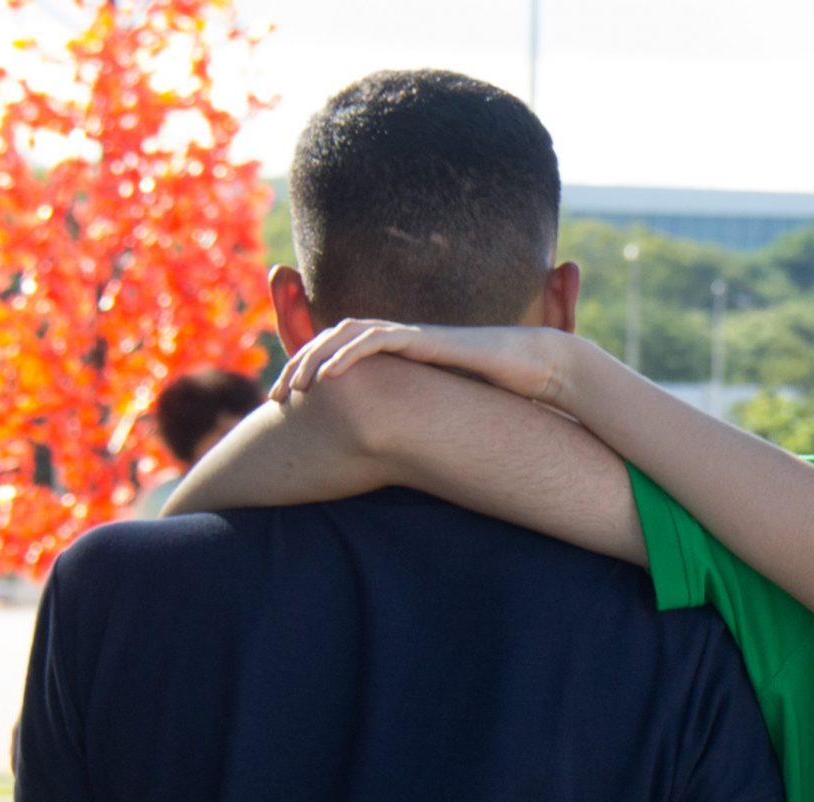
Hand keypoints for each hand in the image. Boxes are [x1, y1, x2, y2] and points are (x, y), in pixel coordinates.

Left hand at [273, 320, 567, 408]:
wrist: (539, 367)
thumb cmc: (503, 393)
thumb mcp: (450, 413)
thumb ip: (424, 423)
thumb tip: (405, 454)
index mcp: (402, 355)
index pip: (342, 354)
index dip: (309, 372)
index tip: (288, 403)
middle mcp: (400, 341)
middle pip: (331, 340)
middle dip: (296, 364)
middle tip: (274, 398)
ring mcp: (411, 336)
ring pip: (344, 335)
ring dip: (312, 360)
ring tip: (292, 388)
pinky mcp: (423, 340)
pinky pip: (373, 341)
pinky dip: (345, 356)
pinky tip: (327, 380)